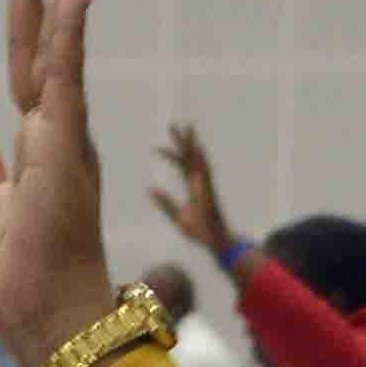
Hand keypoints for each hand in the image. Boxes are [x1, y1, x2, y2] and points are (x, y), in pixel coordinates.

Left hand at [0, 0, 118, 366]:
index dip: (25, 26)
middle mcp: (55, 136)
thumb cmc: (22, 286)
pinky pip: (65, 78)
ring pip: (59, 50)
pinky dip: (68, 32)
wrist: (49, 328)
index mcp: (34, 150)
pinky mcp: (63, 149)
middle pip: (43, 48)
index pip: (26, 73)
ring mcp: (63, 140)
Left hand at [148, 122, 236, 262]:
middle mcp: (200, 182)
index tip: (156, 147)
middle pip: (190, 156)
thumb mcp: (177, 217)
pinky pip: (205, 171)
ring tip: (187, 128)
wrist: (215, 241)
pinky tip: (197, 148)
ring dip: (192, 144)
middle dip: (181, 141)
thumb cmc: (199, 231)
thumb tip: (150, 189)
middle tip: (172, 125)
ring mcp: (206, 185)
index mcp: (193, 186)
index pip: (180, 165)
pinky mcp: (209, 191)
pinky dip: (201, 159)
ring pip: (198, 159)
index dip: (169, 155)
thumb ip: (165, 203)